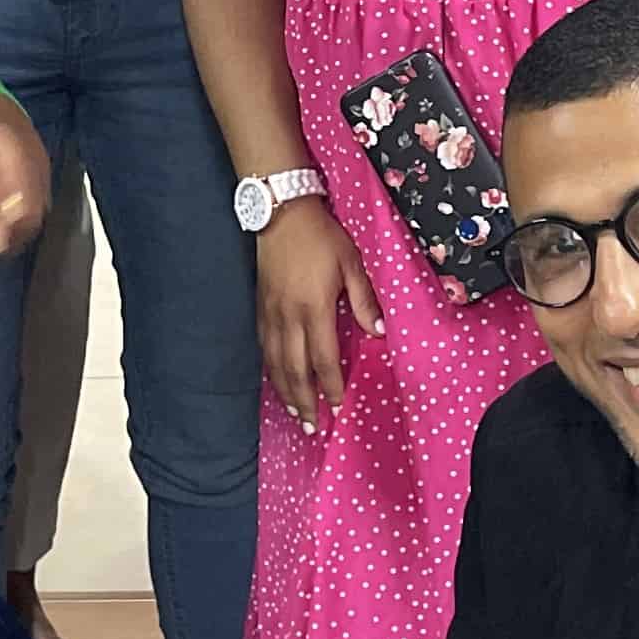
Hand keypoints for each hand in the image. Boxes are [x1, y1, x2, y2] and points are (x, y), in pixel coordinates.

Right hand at [255, 198, 383, 433]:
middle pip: (295, 370)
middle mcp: (288, 317)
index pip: (323, 358)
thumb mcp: (351, 263)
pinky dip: (270, 369)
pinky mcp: (260, 306)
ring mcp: (270, 313)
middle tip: (312, 427)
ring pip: (275, 363)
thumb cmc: (321, 236)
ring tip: (294, 413)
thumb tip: (378, 334)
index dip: (331, 385)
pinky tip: (276, 379)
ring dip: (286, 391)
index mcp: (314, 308)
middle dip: (305, 401)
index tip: (338, 405)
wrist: (281, 211)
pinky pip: (263, 346)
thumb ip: (364, 300)